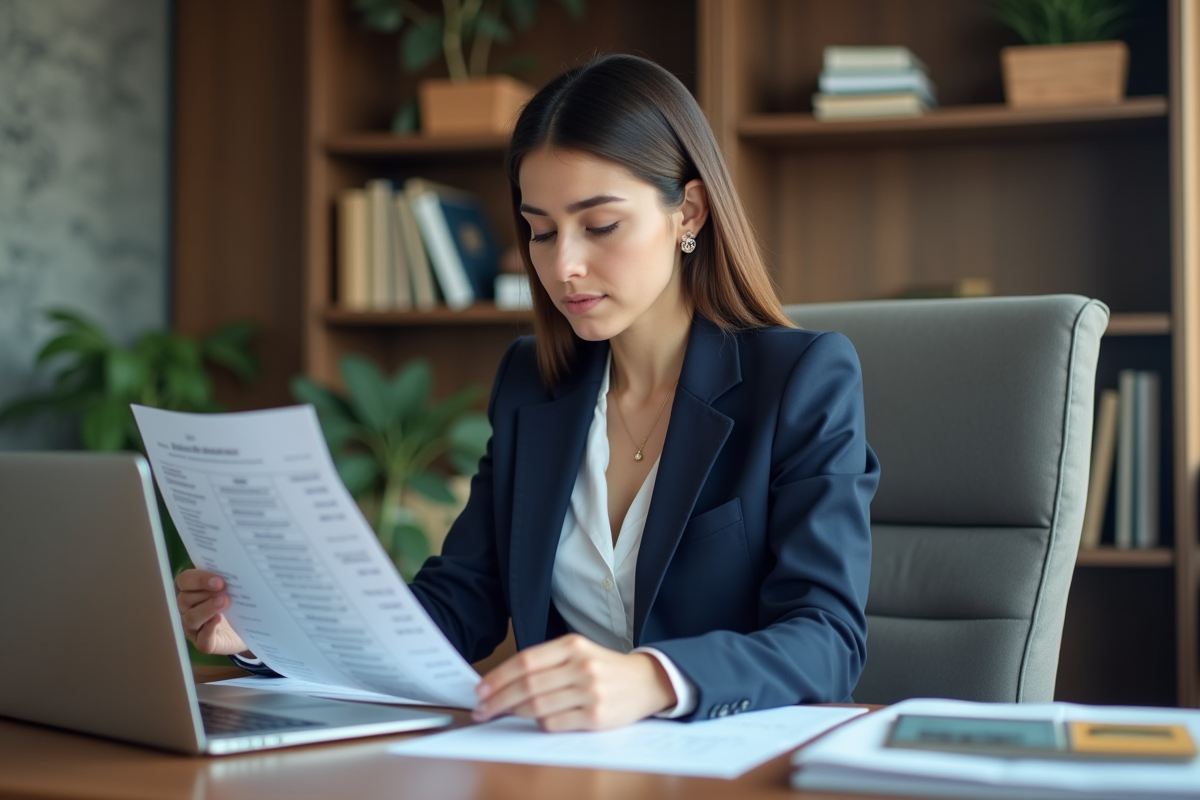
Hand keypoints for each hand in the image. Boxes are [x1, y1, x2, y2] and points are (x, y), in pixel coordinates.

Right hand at [174, 569, 248, 655]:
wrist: (253, 627)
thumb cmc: (239, 602)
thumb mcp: (235, 586)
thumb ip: (230, 576)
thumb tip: (238, 564)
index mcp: (193, 590)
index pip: (185, 580)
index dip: (199, 579)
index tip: (219, 580)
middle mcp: (189, 609)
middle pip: (185, 599)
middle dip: (204, 592)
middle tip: (224, 589)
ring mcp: (195, 628)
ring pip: (191, 618)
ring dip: (207, 609)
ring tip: (224, 602)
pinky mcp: (206, 644)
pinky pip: (202, 640)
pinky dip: (209, 630)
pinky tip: (219, 620)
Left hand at [472, 633, 675, 730]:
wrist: (647, 682)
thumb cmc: (605, 668)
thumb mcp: (579, 652)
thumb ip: (546, 663)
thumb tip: (504, 681)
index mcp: (573, 645)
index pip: (525, 661)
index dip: (498, 677)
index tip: (481, 689)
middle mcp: (581, 666)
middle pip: (527, 685)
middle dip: (498, 699)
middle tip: (482, 709)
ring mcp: (590, 692)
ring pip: (538, 706)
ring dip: (515, 713)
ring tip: (505, 714)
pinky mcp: (597, 716)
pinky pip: (555, 723)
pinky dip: (540, 724)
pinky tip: (537, 720)